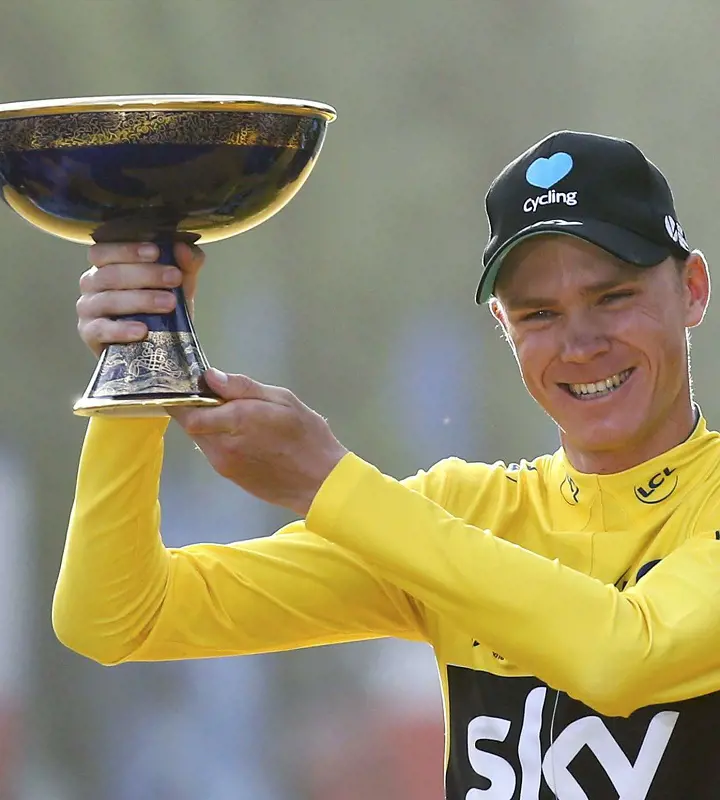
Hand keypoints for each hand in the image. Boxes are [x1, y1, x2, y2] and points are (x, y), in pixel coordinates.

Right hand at [76, 242, 204, 356]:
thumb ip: (186, 264)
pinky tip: (142, 330)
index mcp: (107, 264)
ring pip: (108, 299)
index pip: (105, 250)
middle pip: (110, 273)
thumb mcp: (180, 284)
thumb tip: (183, 247)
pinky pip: (101, 329)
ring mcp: (88, 309)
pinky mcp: (90, 334)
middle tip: (174, 278)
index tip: (156, 252)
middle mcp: (92, 283)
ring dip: (142, 300)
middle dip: (146, 274)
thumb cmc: (163, 308)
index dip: (128, 249)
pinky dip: (122, 329)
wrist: (158, 346)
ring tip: (169, 303)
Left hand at [171, 369, 348, 515]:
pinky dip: (218, 438)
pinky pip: (212, 450)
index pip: (186, 409)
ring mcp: (222, 462)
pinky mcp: (228, 474)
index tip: (191, 383)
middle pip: (189, 422)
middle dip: (196, 407)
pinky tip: (242, 434)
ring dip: (207, 423)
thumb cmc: (308, 436)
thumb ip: (243, 387)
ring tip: (234, 414)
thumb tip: (210, 377)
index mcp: (235, 420)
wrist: (320, 482)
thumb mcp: (283, 400)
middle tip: (215, 395)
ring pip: (199, 436)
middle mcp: (222, 444)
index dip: (182, 394)